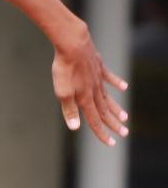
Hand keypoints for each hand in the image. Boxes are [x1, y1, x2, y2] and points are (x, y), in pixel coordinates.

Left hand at [52, 27, 127, 146]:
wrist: (73, 43)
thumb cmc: (65, 68)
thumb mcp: (62, 91)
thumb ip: (69, 110)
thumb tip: (75, 127)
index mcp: (85, 99)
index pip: (95, 121)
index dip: (102, 133)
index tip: (111, 143)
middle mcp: (94, 91)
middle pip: (105, 111)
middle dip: (113, 124)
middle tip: (124, 133)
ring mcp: (98, 78)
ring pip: (108, 97)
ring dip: (116, 108)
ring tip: (125, 117)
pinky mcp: (98, 67)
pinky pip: (109, 78)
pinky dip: (116, 83)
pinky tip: (124, 87)